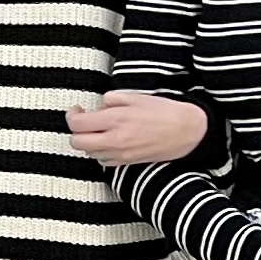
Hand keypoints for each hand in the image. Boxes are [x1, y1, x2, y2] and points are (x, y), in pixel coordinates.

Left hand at [67, 90, 205, 166]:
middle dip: (76, 132)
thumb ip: (112, 99)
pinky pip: (103, 161)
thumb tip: (99, 106)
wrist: (188, 131)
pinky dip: (101, 152)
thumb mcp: (136, 97)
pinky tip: (110, 141)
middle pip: (77, 143)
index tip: (78, 110)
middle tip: (84, 121)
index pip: (77, 124)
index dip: (72, 116)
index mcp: (115, 119)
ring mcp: (120, 154)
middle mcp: (114, 139)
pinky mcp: (128, 163)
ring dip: (88, 142)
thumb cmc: (164, 111)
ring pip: (89, 153)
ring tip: (99, 131)